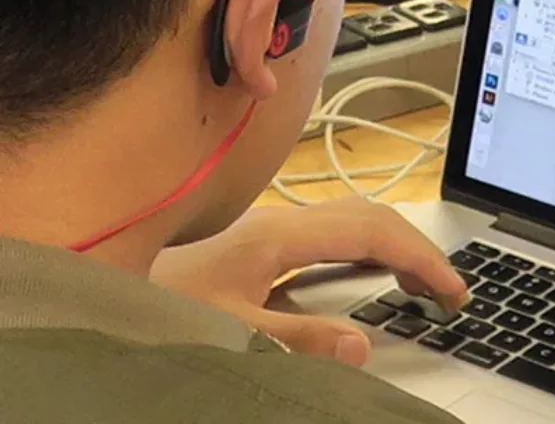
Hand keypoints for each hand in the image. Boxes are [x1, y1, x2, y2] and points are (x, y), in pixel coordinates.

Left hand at [151, 197, 469, 366]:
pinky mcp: (258, 241)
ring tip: (422, 283)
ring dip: (394, 246)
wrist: (93, 278)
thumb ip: (296, 338)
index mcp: (278, 236)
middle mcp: (278, 221)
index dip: (422, 258)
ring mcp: (269, 228)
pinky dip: (367, 249)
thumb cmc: (156, 304)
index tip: (454, 290)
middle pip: (371, 217)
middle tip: (451, 291)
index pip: (373, 232)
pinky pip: (332, 233)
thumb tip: (361, 344)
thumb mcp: (228, 331)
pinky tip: (368, 273)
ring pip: (353, 220)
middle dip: (418, 248)